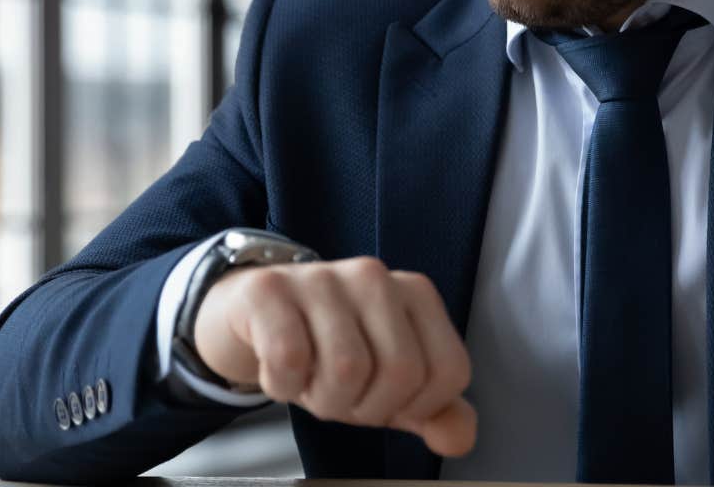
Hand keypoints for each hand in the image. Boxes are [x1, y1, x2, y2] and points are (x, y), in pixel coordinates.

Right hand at [193, 255, 476, 457]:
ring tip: (311, 382)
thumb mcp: (388, 382)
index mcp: (416, 293)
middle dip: (368, 407)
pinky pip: (290, 358)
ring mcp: (322, 277)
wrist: (254, 316)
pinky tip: (281, 371)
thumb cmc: (328, 349)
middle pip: (400, 372)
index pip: (448, 371)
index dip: (415, 407)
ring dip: (323, 399)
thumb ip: (434, 410)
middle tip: (343, 396)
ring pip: (347, 368)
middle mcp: (374, 276)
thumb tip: (459, 438)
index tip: (384, 398)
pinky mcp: (270, 289)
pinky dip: (283, 385)